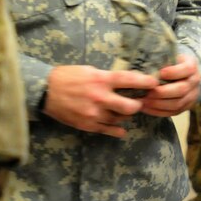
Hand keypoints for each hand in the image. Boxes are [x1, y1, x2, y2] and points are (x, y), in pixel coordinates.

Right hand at [42, 65, 159, 137]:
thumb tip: (124, 81)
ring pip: (120, 119)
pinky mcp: (88, 125)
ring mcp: (94, 114)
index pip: (129, 80)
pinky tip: (120, 128)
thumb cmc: (67, 76)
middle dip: (137, 105)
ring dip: (124, 115)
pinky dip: (116, 129)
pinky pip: (108, 130)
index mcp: (101, 80)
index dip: (145, 82)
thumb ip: (106, 77)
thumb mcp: (89, 70)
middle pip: (130, 107)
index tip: (155, 83)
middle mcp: (100, 98)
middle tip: (138, 102)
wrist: (45, 91)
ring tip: (123, 111)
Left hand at [140, 53, 200, 116]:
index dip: (173, 72)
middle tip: (147, 92)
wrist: (183, 74)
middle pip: (181, 90)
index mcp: (192, 66)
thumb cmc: (171, 63)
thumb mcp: (170, 56)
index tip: (160, 73)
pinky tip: (146, 107)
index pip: (187, 69)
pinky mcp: (185, 107)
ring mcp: (191, 96)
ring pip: (177, 104)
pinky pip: (172, 112)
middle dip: (162, 92)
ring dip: (158, 104)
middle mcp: (194, 82)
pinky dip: (157, 111)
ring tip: (144, 101)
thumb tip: (146, 68)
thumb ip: (162, 60)